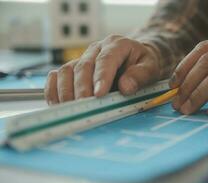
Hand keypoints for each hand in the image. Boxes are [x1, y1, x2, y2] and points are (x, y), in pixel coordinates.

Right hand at [45, 35, 162, 104]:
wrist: (134, 58)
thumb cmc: (141, 63)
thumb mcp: (150, 67)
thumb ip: (140, 76)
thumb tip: (125, 87)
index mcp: (116, 45)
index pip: (106, 59)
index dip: (101, 77)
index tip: (99, 95)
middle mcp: (96, 49)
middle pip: (83, 66)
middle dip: (82, 88)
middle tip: (84, 106)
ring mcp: (82, 58)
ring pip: (66, 70)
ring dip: (65, 91)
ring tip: (70, 108)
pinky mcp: (73, 68)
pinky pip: (56, 76)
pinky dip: (53, 90)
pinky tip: (58, 103)